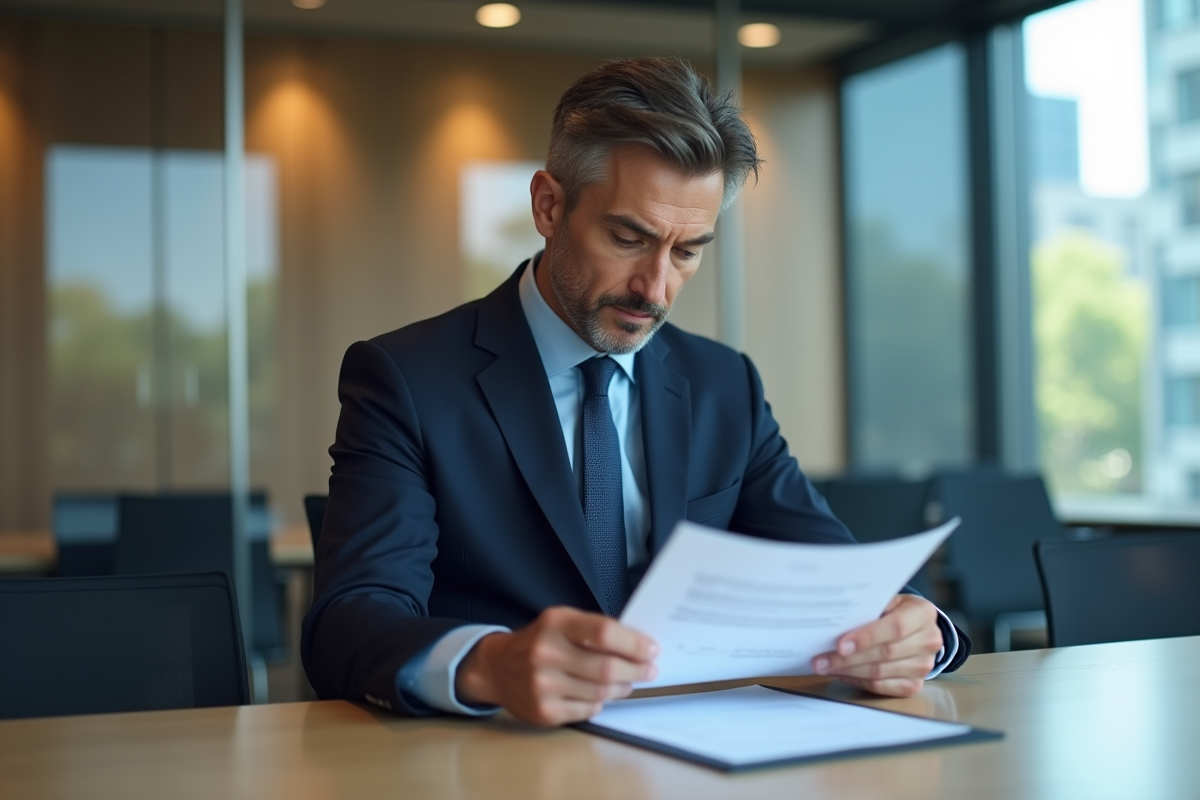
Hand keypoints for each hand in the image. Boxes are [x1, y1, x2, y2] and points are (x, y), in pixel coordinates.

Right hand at [454, 606, 658, 726]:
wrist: (497, 668)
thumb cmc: (537, 642)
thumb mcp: (560, 622)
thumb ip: (593, 629)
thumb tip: (636, 645)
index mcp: (555, 624)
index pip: (604, 633)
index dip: (633, 644)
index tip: (650, 649)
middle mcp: (546, 654)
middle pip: (607, 668)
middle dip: (636, 670)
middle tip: (649, 670)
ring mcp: (543, 685)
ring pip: (601, 692)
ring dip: (622, 688)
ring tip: (628, 683)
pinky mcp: (543, 711)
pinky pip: (587, 709)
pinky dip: (600, 702)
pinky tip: (599, 694)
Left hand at [811, 594, 943, 696]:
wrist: (916, 627)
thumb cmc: (894, 610)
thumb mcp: (887, 600)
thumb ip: (868, 608)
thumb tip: (835, 621)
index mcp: (923, 613)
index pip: (895, 627)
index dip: (866, 637)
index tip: (839, 644)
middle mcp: (929, 640)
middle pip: (885, 653)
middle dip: (847, 658)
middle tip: (820, 660)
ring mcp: (923, 666)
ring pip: (880, 673)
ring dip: (848, 671)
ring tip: (825, 667)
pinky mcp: (914, 685)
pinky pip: (881, 687)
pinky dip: (858, 681)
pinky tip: (841, 674)